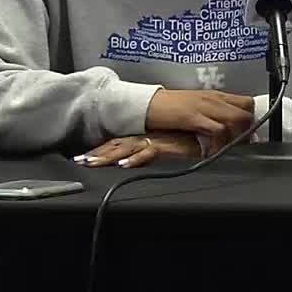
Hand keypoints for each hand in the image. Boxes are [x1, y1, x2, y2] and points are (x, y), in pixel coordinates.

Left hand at [74, 131, 200, 167]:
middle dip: (96, 154)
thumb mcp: (171, 146)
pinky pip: (149, 152)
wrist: (213, 127)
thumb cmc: (194, 136)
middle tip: (78, 161)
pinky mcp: (168, 145)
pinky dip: (136, 159)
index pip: (118, 143)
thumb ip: (156, 151)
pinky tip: (125, 164)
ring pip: (126, 148)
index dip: (101, 150)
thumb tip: (141, 158)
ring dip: (108, 156)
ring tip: (92, 163)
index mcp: (145, 136)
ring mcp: (156, 140)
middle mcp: (147, 137)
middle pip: (116, 145)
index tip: (85, 157)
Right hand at [145, 89, 254, 150]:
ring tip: (227, 150)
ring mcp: (204, 106)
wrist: (148, 104)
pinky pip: (217, 130)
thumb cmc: (170, 107)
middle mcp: (213, 99)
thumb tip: (228, 131)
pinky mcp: (193, 116)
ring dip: (235, 139)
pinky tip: (212, 152)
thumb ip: (213, 115)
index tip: (248, 134)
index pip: (246, 102)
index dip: (251, 119)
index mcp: (215, 96)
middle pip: (245, 112)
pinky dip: (219, 144)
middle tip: (240, 146)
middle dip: (247, 132)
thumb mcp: (196, 107)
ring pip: (235, 120)